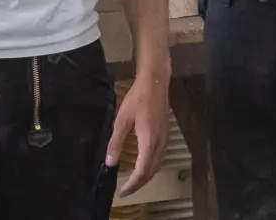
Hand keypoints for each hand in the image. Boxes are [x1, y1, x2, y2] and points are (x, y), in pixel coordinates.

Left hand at [106, 74, 169, 196]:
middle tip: (126, 190)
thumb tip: (109, 162)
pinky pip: (160, 157)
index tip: (122, 191)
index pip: (142, 170)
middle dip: (140, 183)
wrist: (156, 83)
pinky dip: (151, 166)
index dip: (132, 183)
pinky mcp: (166, 134)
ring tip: (133, 181)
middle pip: (152, 170)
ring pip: (158, 164)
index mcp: (149, 142)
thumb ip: (116, 142)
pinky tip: (142, 164)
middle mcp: (160, 143)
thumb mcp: (122, 120)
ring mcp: (165, 138)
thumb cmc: (137, 100)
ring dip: (146, 175)